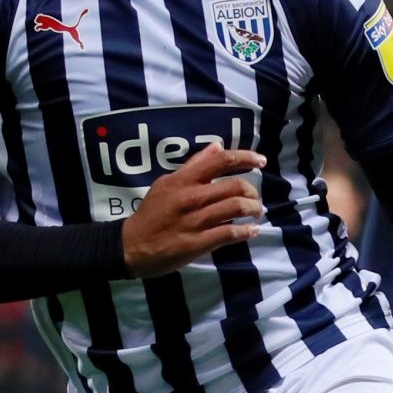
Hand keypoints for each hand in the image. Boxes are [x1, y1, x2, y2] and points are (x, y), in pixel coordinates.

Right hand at [122, 144, 265, 277]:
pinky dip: (246, 231)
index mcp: (184, 180)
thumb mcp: (167, 183)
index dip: (245, 158)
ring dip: (253, 209)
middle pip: (235, 186)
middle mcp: (191, 197)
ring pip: (235, 208)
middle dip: (252, 191)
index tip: (260, 160)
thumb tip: (217, 147)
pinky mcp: (197, 243)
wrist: (131, 245)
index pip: (221, 161)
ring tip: (256, 212)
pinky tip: (252, 231)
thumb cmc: (152, 213)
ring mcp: (195, 221)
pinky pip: (229, 234)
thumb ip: (193, 165)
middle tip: (255, 197)